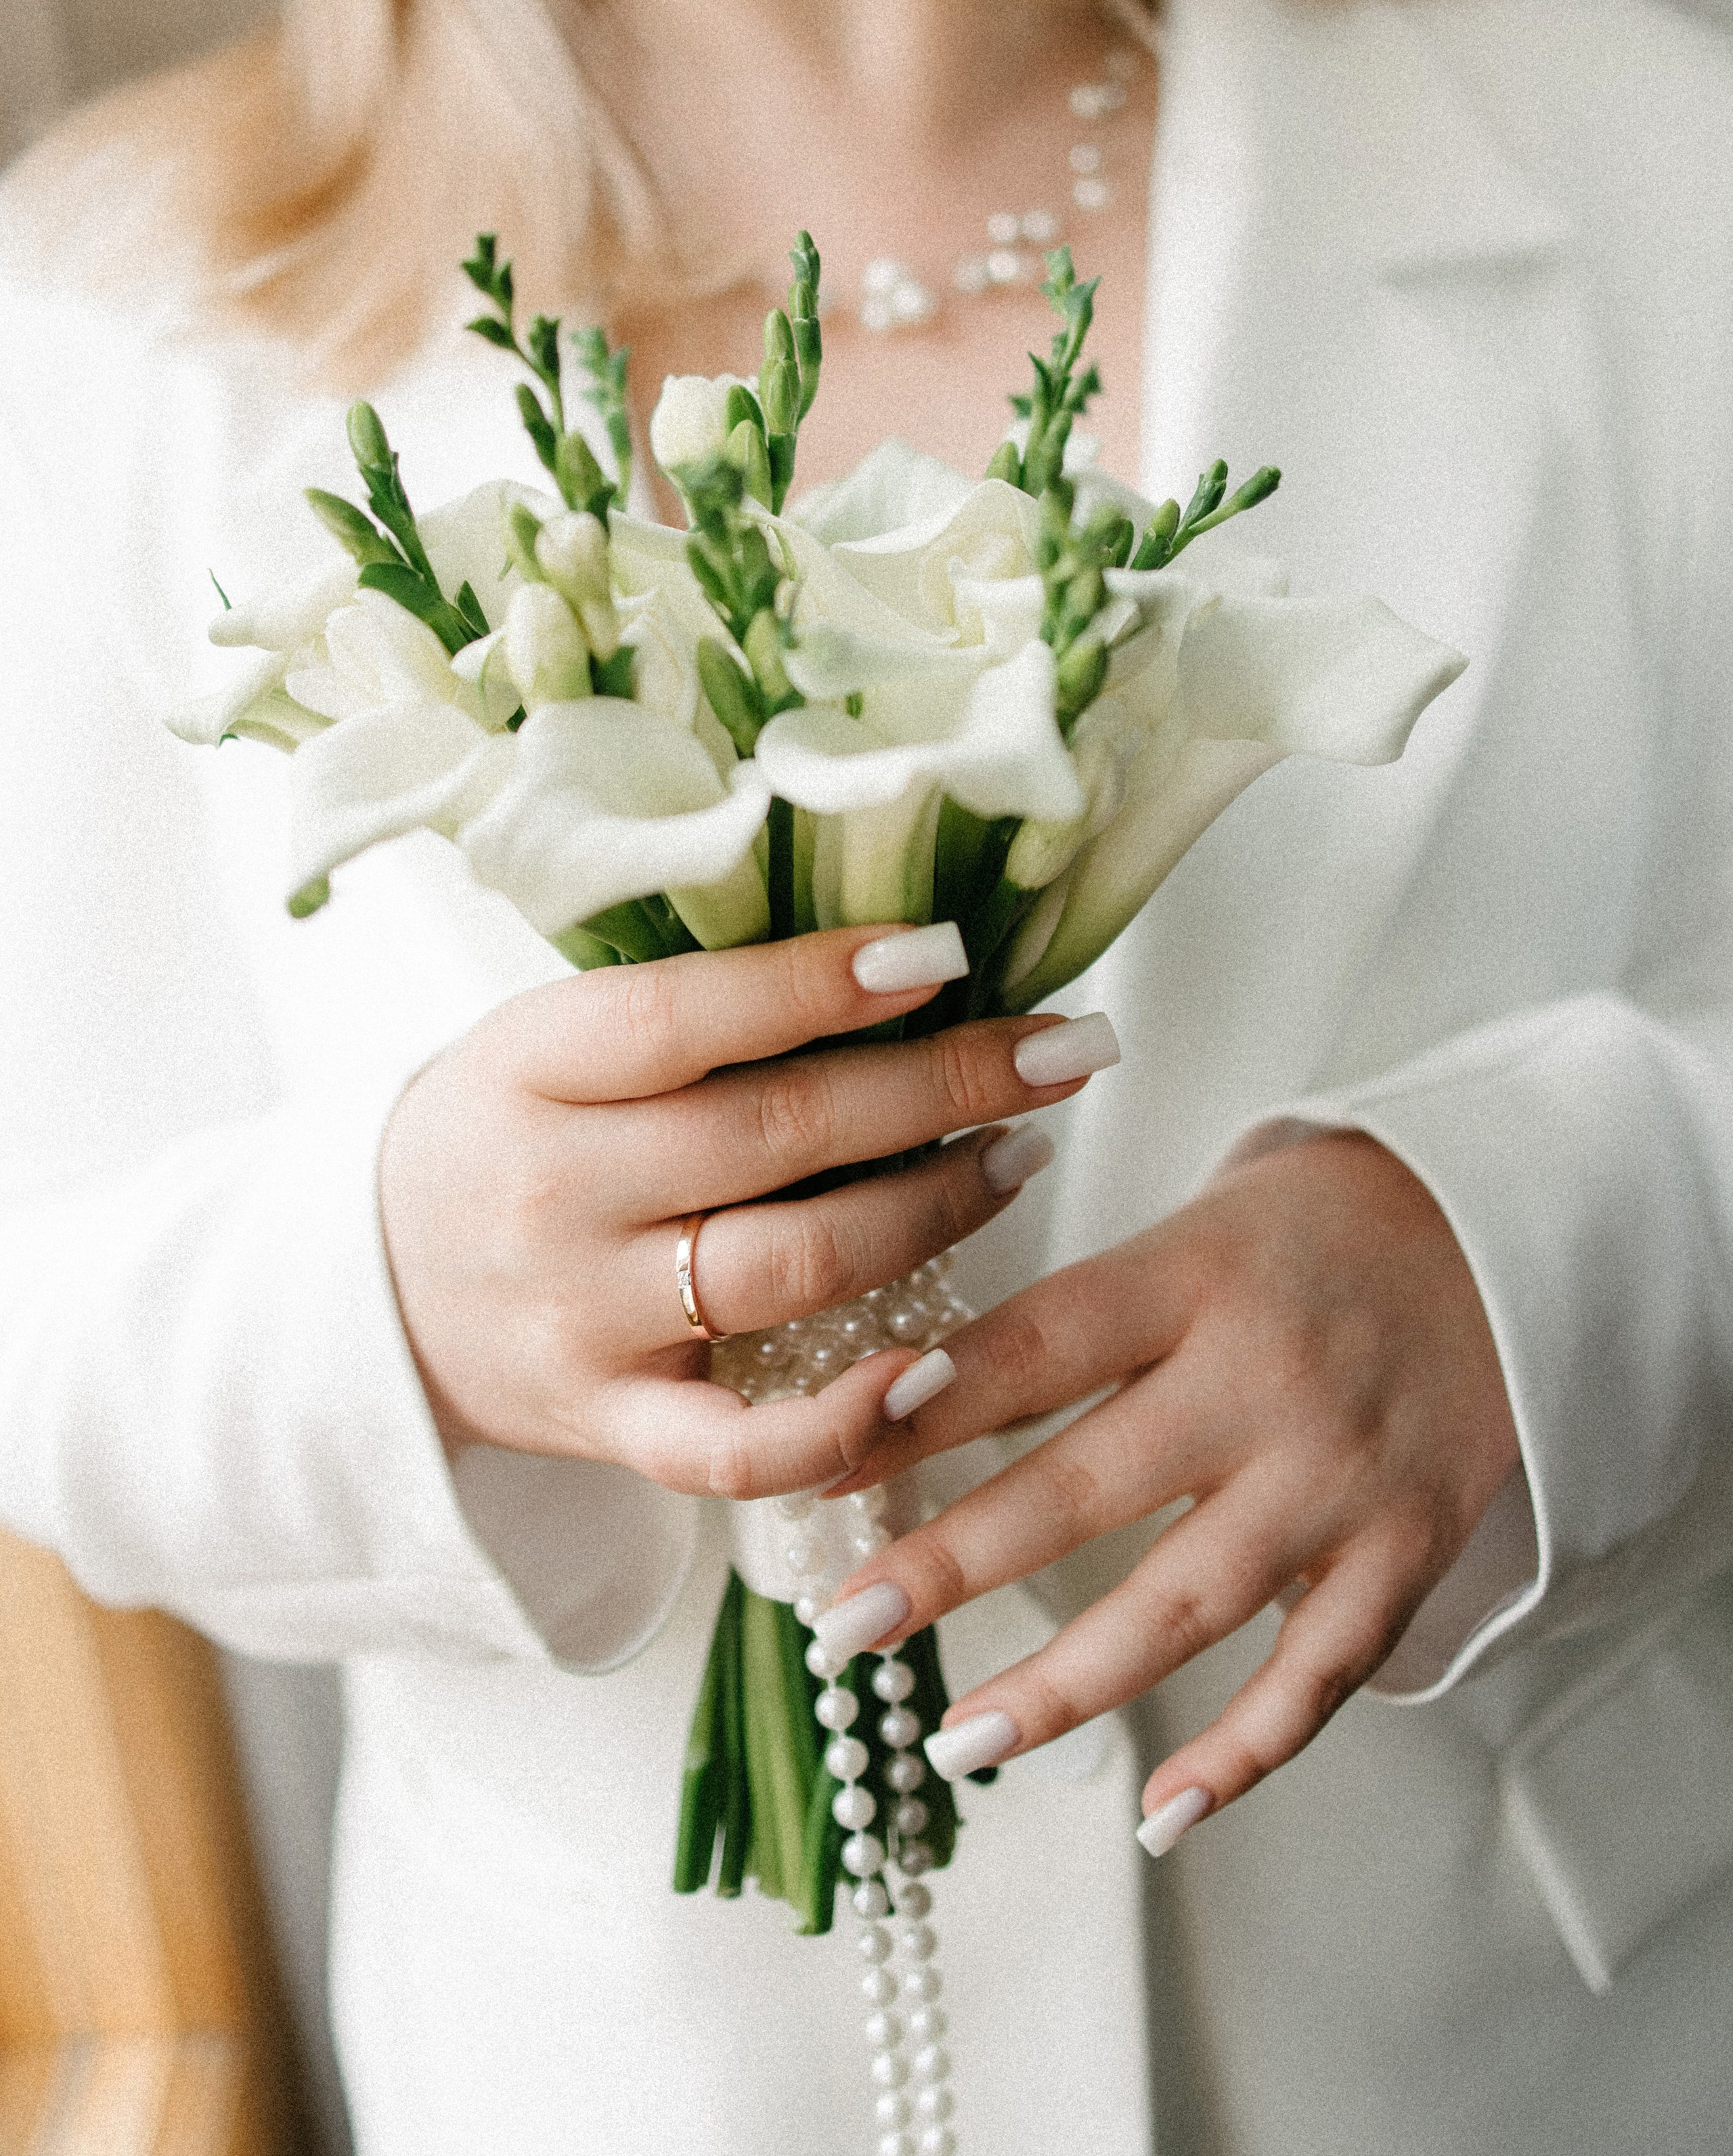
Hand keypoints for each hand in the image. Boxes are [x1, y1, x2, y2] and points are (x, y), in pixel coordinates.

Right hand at [378, 923, 1116, 1498]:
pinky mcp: (610, 1426)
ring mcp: (583, 1322)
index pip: (690, 1016)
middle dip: (945, 1089)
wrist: (371, 1291)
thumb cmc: (506, 1132)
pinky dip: (845, 1422)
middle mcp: (555, 1194)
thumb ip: (690, 1008)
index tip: (948, 954)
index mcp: (534, 1067)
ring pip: (793, 1268)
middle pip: (778, 1135)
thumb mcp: (549, 1037)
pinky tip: (935, 1368)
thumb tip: (891, 957)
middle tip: (1064, 1053)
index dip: (824, 982)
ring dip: (935, 1213)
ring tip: (1021, 1159)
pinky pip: (740, 1450)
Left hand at [816, 1129, 1520, 1840]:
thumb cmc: (1322, 1221)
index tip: (822, 1464)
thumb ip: (1088, 1305)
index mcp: (1197, 1274)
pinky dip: (1241, 1751)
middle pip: (1087, 1484)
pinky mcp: (1408, 1547)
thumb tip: (920, 1391)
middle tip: (842, 1624)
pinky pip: (1317, 1672)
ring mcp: (1340, 1474)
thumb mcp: (1201, 1218)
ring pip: (1186, 1601)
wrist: (1515, 1226)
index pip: (1036, 1345)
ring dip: (1063, 1684)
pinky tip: (1158, 1811)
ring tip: (953, 1738)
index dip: (924, 1408)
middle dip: (952, 1562)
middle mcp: (1264, 1378)